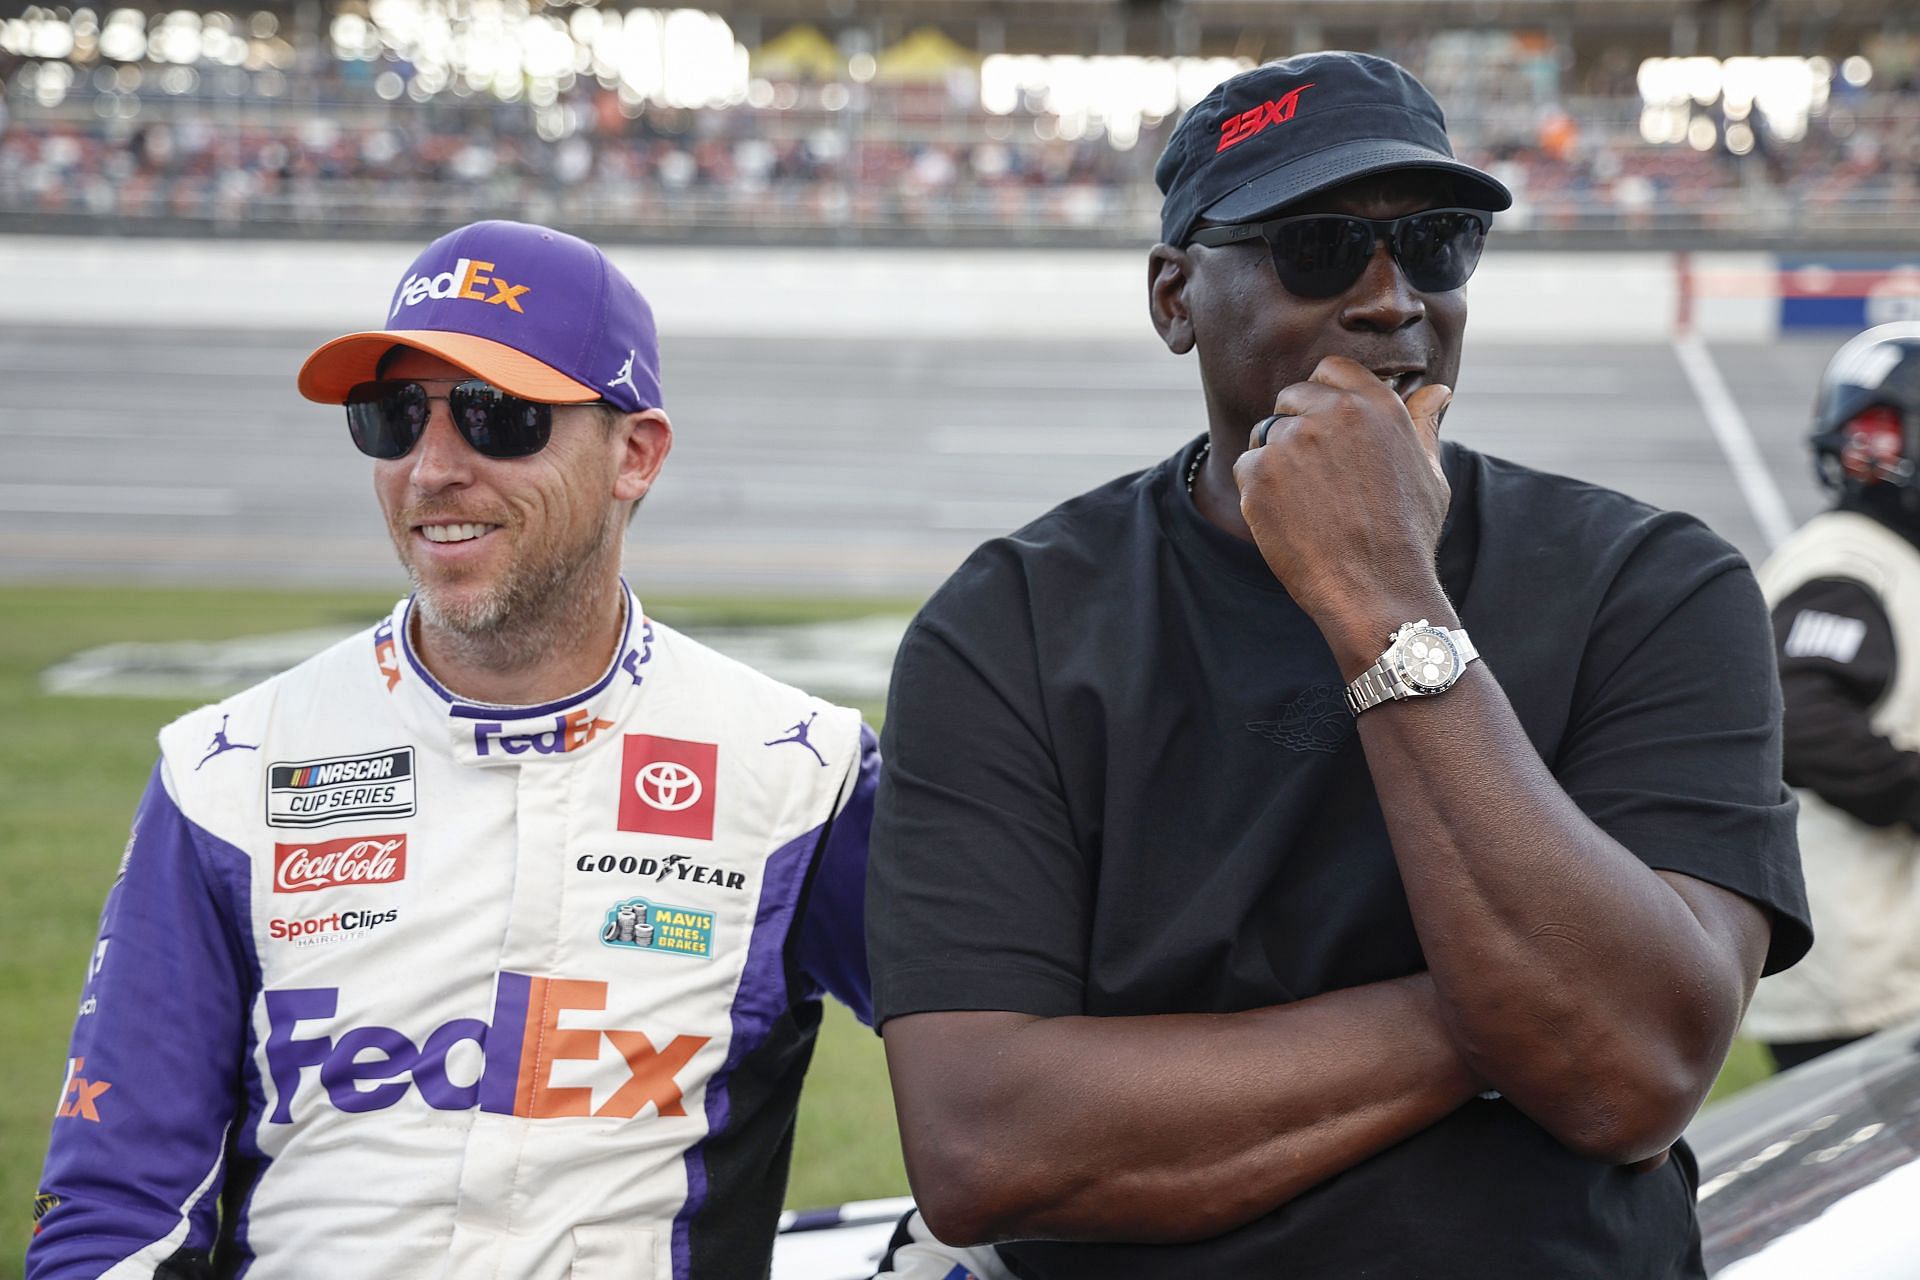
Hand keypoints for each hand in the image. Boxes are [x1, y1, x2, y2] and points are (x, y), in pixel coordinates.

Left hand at [1231, 356, 1453, 645]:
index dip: (1322, 393)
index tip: (1324, 422)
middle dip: (1294, 425)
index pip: (1330, 368)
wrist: (1375, 589)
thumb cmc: (1407, 535)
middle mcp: (1333, 413)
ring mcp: (1292, 441)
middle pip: (1290, 396)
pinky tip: (1288, 519)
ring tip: (1307, 504)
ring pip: (1264, 434)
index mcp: (1376, 405)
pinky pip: (1246, 468)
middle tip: (1314, 475)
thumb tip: (1436, 390)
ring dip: (1276, 461)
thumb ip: (1422, 424)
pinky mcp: (1260, 473)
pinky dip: (1257, 492)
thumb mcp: (1428, 473)